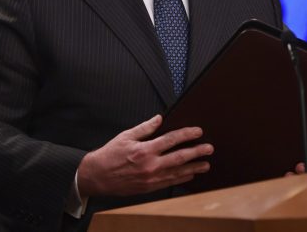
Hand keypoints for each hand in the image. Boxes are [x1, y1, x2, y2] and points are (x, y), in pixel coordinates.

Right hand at [77, 114, 212, 196]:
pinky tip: (190, 175)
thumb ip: (145, 127)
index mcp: (145, 150)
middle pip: (179, 157)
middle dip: (196, 152)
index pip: (171, 140)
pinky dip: (181, 179)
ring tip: (206, 164)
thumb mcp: (126, 136)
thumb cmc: (109, 155)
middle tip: (209, 148)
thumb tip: (160, 118)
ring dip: (194, 168)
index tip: (198, 131)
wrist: (96, 177)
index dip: (186, 135)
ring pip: (178, 172)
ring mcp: (151, 178)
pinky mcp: (149, 187)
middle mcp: (150, 165)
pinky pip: (169, 182)